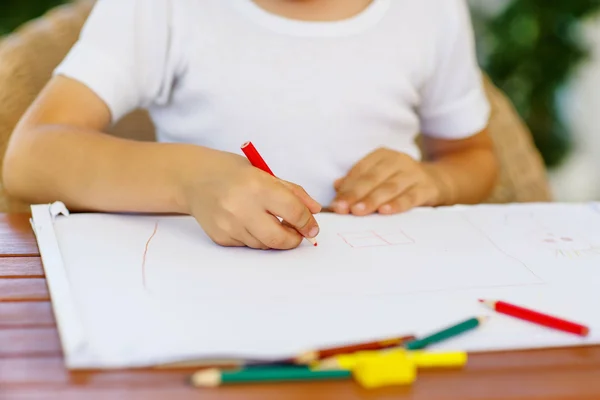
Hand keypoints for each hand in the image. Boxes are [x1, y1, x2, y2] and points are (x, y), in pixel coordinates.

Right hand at [180, 149, 320, 249]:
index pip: (293, 211)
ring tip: (272, 223)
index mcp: (257, 185)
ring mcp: (229, 224)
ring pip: (264, 244)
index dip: (307, 222)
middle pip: (279, 237)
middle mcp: (241, 206)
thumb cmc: (233, 173)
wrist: (194, 179)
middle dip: (294, 239)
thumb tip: (314, 211)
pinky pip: (248, 245)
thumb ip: (293, 192)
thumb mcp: (265, 172)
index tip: (312, 227)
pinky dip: (256, 238)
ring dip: (274, 238)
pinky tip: (250, 223)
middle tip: (298, 234)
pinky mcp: (221, 237)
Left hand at [331, 148, 444, 215]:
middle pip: (372, 178)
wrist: (437, 181)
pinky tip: (385, 211)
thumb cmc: (400, 181)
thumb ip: (358, 181)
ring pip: (390, 187)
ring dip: (372, 200)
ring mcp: (413, 173)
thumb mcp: (379, 177)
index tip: (335, 204)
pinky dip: (397, 204)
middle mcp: (397, 160)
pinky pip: (410, 196)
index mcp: (382, 156)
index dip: (346, 187)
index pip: (360, 171)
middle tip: (342, 209)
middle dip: (355, 194)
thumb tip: (336, 186)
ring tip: (358, 211)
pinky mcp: (427, 188)